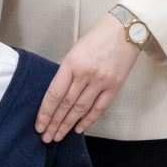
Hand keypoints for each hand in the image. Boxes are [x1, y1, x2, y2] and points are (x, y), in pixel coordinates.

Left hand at [37, 15, 141, 140]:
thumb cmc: (99, 36)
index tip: (39, 125)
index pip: (55, 93)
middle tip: (46, 137)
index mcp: (72, 63)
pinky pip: (99, 108)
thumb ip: (65, 68)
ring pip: (81, 109)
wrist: (127, 29)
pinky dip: (88, 119)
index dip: (46, 112)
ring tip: (58, 136)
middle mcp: (86, 74)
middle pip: (66, 105)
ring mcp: (101, 81)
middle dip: (54, 123)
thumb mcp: (76, 48)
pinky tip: (78, 128)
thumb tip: (56, 86)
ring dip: (68, 125)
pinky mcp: (115, 86)